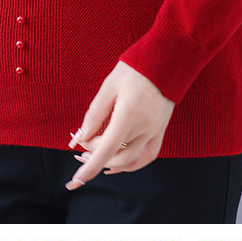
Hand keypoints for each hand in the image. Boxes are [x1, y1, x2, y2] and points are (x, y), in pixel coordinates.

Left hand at [66, 61, 174, 189]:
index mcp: (128, 115)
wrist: (167, 59)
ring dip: (110, 161)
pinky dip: (131, 164)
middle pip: (115, 155)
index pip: (105, 150)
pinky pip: (147, 157)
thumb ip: (94, 114)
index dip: (88, 168)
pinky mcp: (161, 131)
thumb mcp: (109, 86)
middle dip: (94, 155)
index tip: (74, 181)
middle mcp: (144, 128)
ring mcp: (155, 131)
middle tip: (80, 146)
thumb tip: (80, 137)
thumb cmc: (135, 68)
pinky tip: (117, 163)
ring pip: (130, 160)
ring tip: (94, 152)